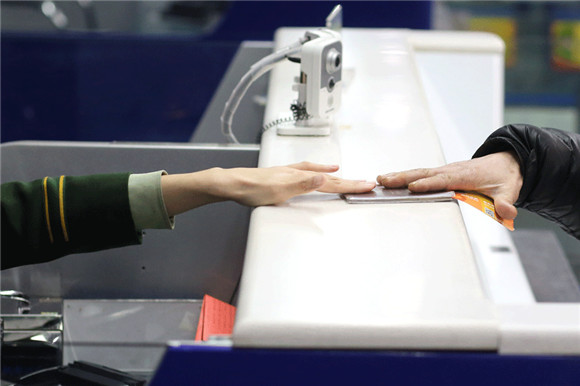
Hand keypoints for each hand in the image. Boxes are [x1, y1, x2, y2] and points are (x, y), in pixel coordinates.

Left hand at [163, 162, 375, 214]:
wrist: (232, 184)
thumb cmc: (252, 189)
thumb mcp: (280, 190)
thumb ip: (304, 184)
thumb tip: (325, 177)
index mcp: (300, 177)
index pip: (331, 183)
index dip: (350, 185)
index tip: (367, 185)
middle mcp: (297, 173)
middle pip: (328, 178)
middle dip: (348, 181)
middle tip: (365, 183)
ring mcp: (290, 173)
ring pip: (318, 174)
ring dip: (335, 177)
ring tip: (347, 177)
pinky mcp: (282, 175)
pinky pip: (306, 171)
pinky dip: (317, 172)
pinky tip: (316, 172)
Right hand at [376, 151, 522, 219]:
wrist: (506, 163)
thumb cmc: (504, 178)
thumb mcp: (510, 190)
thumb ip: (506, 202)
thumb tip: (507, 212)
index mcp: (465, 175)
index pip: (444, 180)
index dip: (429, 184)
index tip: (413, 187)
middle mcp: (451, 170)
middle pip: (424, 173)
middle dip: (403, 177)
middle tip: (384, 180)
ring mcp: (444, 171)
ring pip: (418, 172)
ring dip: (399, 176)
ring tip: (380, 179)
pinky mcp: (441, 173)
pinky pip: (420, 174)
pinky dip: (404, 176)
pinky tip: (391, 180)